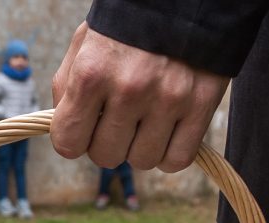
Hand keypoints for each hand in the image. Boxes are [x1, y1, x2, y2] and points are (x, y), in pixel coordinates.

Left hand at [51, 23, 228, 171]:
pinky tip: (165, 131)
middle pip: (106, 157)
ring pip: (142, 162)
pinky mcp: (200, 107)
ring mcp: (168, 100)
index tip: (83, 127)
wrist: (184, 1)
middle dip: (107, 142)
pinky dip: (168, 153)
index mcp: (92, 72)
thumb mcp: (84, 43)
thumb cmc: (126, 27)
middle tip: (118, 120)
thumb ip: (68, 88)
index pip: (68, 142)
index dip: (73, 138)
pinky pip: (176, 160)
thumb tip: (67, 131)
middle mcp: (129, 89)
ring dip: (140, 147)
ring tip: (145, 120)